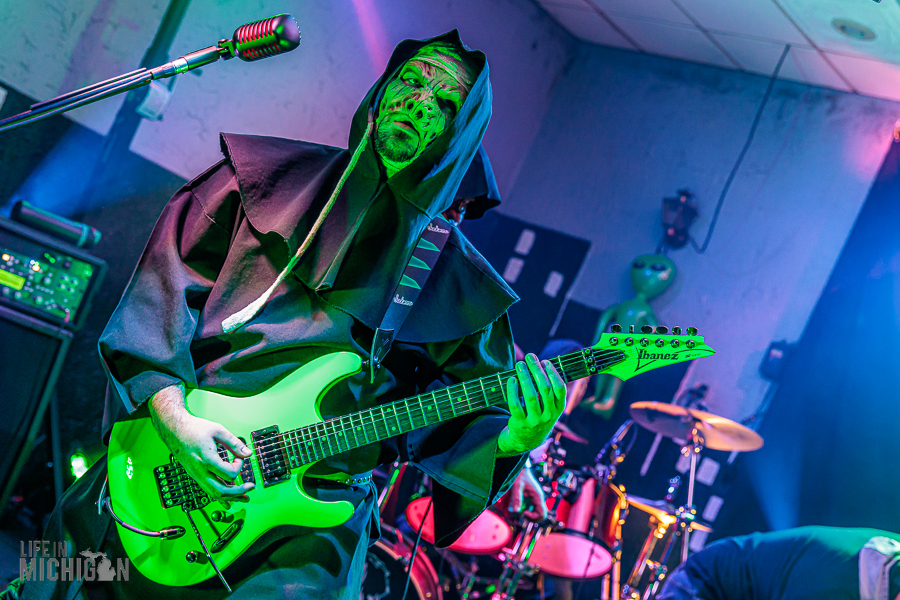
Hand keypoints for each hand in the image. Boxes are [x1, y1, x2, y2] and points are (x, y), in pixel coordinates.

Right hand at [149, 385, 254, 507]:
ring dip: (231, 497)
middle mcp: (200, 471)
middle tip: (251, 487)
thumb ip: (234, 443)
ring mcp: (196, 475)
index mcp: (207, 460)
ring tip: (244, 498)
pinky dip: (220, 496)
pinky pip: (208, 490)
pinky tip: (228, 501)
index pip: (229, 473)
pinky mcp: (195, 475)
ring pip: (214, 494)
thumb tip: (248, 453)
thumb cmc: (194, 428)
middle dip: (239, 492)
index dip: (239, 466)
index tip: (238, 457)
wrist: (174, 430)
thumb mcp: (218, 431)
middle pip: (221, 491)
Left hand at [498, 353, 565, 455]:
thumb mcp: (551, 407)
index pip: (559, 388)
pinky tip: (511, 379)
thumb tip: (542, 364)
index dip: (553, 373)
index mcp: (559, 409)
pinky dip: (513, 391)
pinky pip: (515, 405)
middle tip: (530, 357)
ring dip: (524, 377)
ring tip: (520, 364)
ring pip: (529, 396)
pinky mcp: (520, 423)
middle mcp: (548, 415)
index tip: (545, 361)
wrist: (528, 440)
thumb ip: (550, 390)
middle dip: (537, 370)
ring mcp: (534, 420)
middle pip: (544, 389)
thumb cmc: (540, 415)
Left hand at [509, 468, 546, 520]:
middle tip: (521, 513)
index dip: (533, 517)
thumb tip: (516, 511)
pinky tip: (519, 508)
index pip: (542, 514)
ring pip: (537, 512)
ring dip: (529, 515)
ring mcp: (536, 498)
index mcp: (537, 496)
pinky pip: (533, 508)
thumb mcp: (516, 486)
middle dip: (531, 518)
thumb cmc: (519, 475)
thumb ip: (517, 498)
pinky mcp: (532, 498)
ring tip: (519, 512)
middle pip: (541, 515)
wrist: (520, 468)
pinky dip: (527, 511)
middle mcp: (538, 499)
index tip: (523, 512)